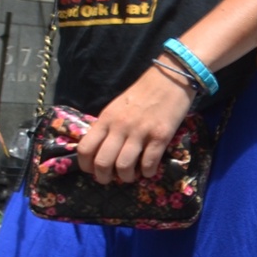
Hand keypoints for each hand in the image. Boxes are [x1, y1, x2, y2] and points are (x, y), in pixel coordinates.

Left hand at [77, 65, 192, 182]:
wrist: (170, 78)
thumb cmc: (143, 93)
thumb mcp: (117, 107)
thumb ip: (108, 127)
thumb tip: (102, 150)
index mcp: (106, 119)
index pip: (85, 149)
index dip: (86, 166)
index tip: (93, 170)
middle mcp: (120, 126)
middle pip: (102, 162)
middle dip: (104, 177)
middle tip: (111, 178)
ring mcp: (141, 132)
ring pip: (124, 166)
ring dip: (126, 177)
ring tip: (131, 175)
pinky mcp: (161, 136)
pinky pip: (149, 163)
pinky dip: (147, 172)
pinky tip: (149, 170)